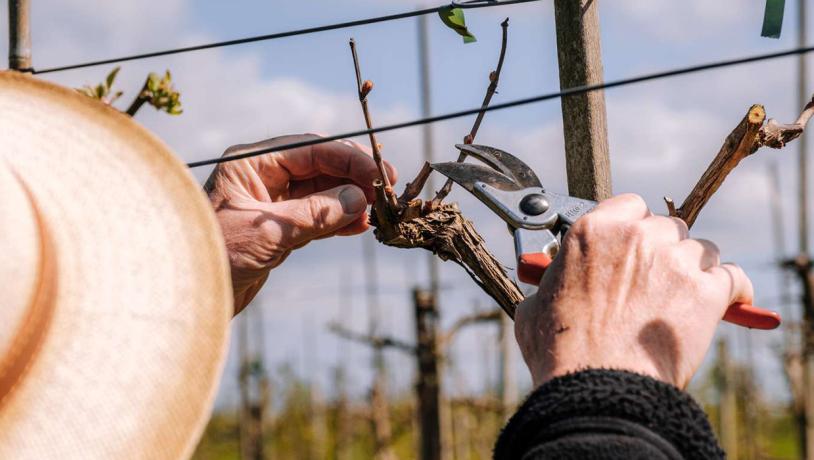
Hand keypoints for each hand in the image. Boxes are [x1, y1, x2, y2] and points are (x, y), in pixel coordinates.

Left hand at [205, 134, 396, 314]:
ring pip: (321, 191)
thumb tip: (360, 200)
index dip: (349, 159)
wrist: (184, 298)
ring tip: (379, 211)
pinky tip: (361, 226)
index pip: (311, 149)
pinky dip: (339, 220)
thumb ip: (316, 214)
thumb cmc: (212, 257)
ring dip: (351, 200)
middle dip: (354, 177)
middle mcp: (261, 176)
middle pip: (319, 166)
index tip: (379, 174)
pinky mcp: (277, 229)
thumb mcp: (268, 233)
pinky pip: (316, 216)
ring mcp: (270, 203)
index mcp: (251, 163)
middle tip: (386, 190)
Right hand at [515, 194, 752, 388]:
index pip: (630, 206)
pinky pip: (734, 278)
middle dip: (664, 249)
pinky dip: (736, 290)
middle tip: (655, 279)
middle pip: (668, 226)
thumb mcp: (536, 308)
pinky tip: (734, 300)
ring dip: (696, 269)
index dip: (634, 228)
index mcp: (592, 232)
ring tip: (686, 297)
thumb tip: (547, 294)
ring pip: (703, 249)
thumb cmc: (560, 352)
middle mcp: (636, 237)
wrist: (597, 386)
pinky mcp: (707, 292)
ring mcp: (674, 262)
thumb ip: (549, 287)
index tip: (633, 249)